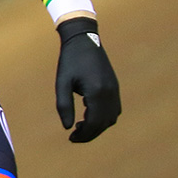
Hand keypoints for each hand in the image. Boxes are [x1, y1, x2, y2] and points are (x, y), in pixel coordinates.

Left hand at [54, 16, 120, 142]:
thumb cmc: (70, 60)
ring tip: (81, 127)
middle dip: (90, 133)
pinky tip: (90, 115)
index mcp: (97, 92)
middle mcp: (110, 93)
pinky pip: (114, 109)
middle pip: (104, 123)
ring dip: (98, 126)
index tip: (71, 138)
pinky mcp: (115, 86)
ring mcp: (115, 89)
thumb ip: (64, 105)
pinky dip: (104, 117)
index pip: (94, 123)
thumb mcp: (62, 82)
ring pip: (111, 118)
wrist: (84, 38)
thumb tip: (67, 127)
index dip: (84, 135)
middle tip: (74, 137)